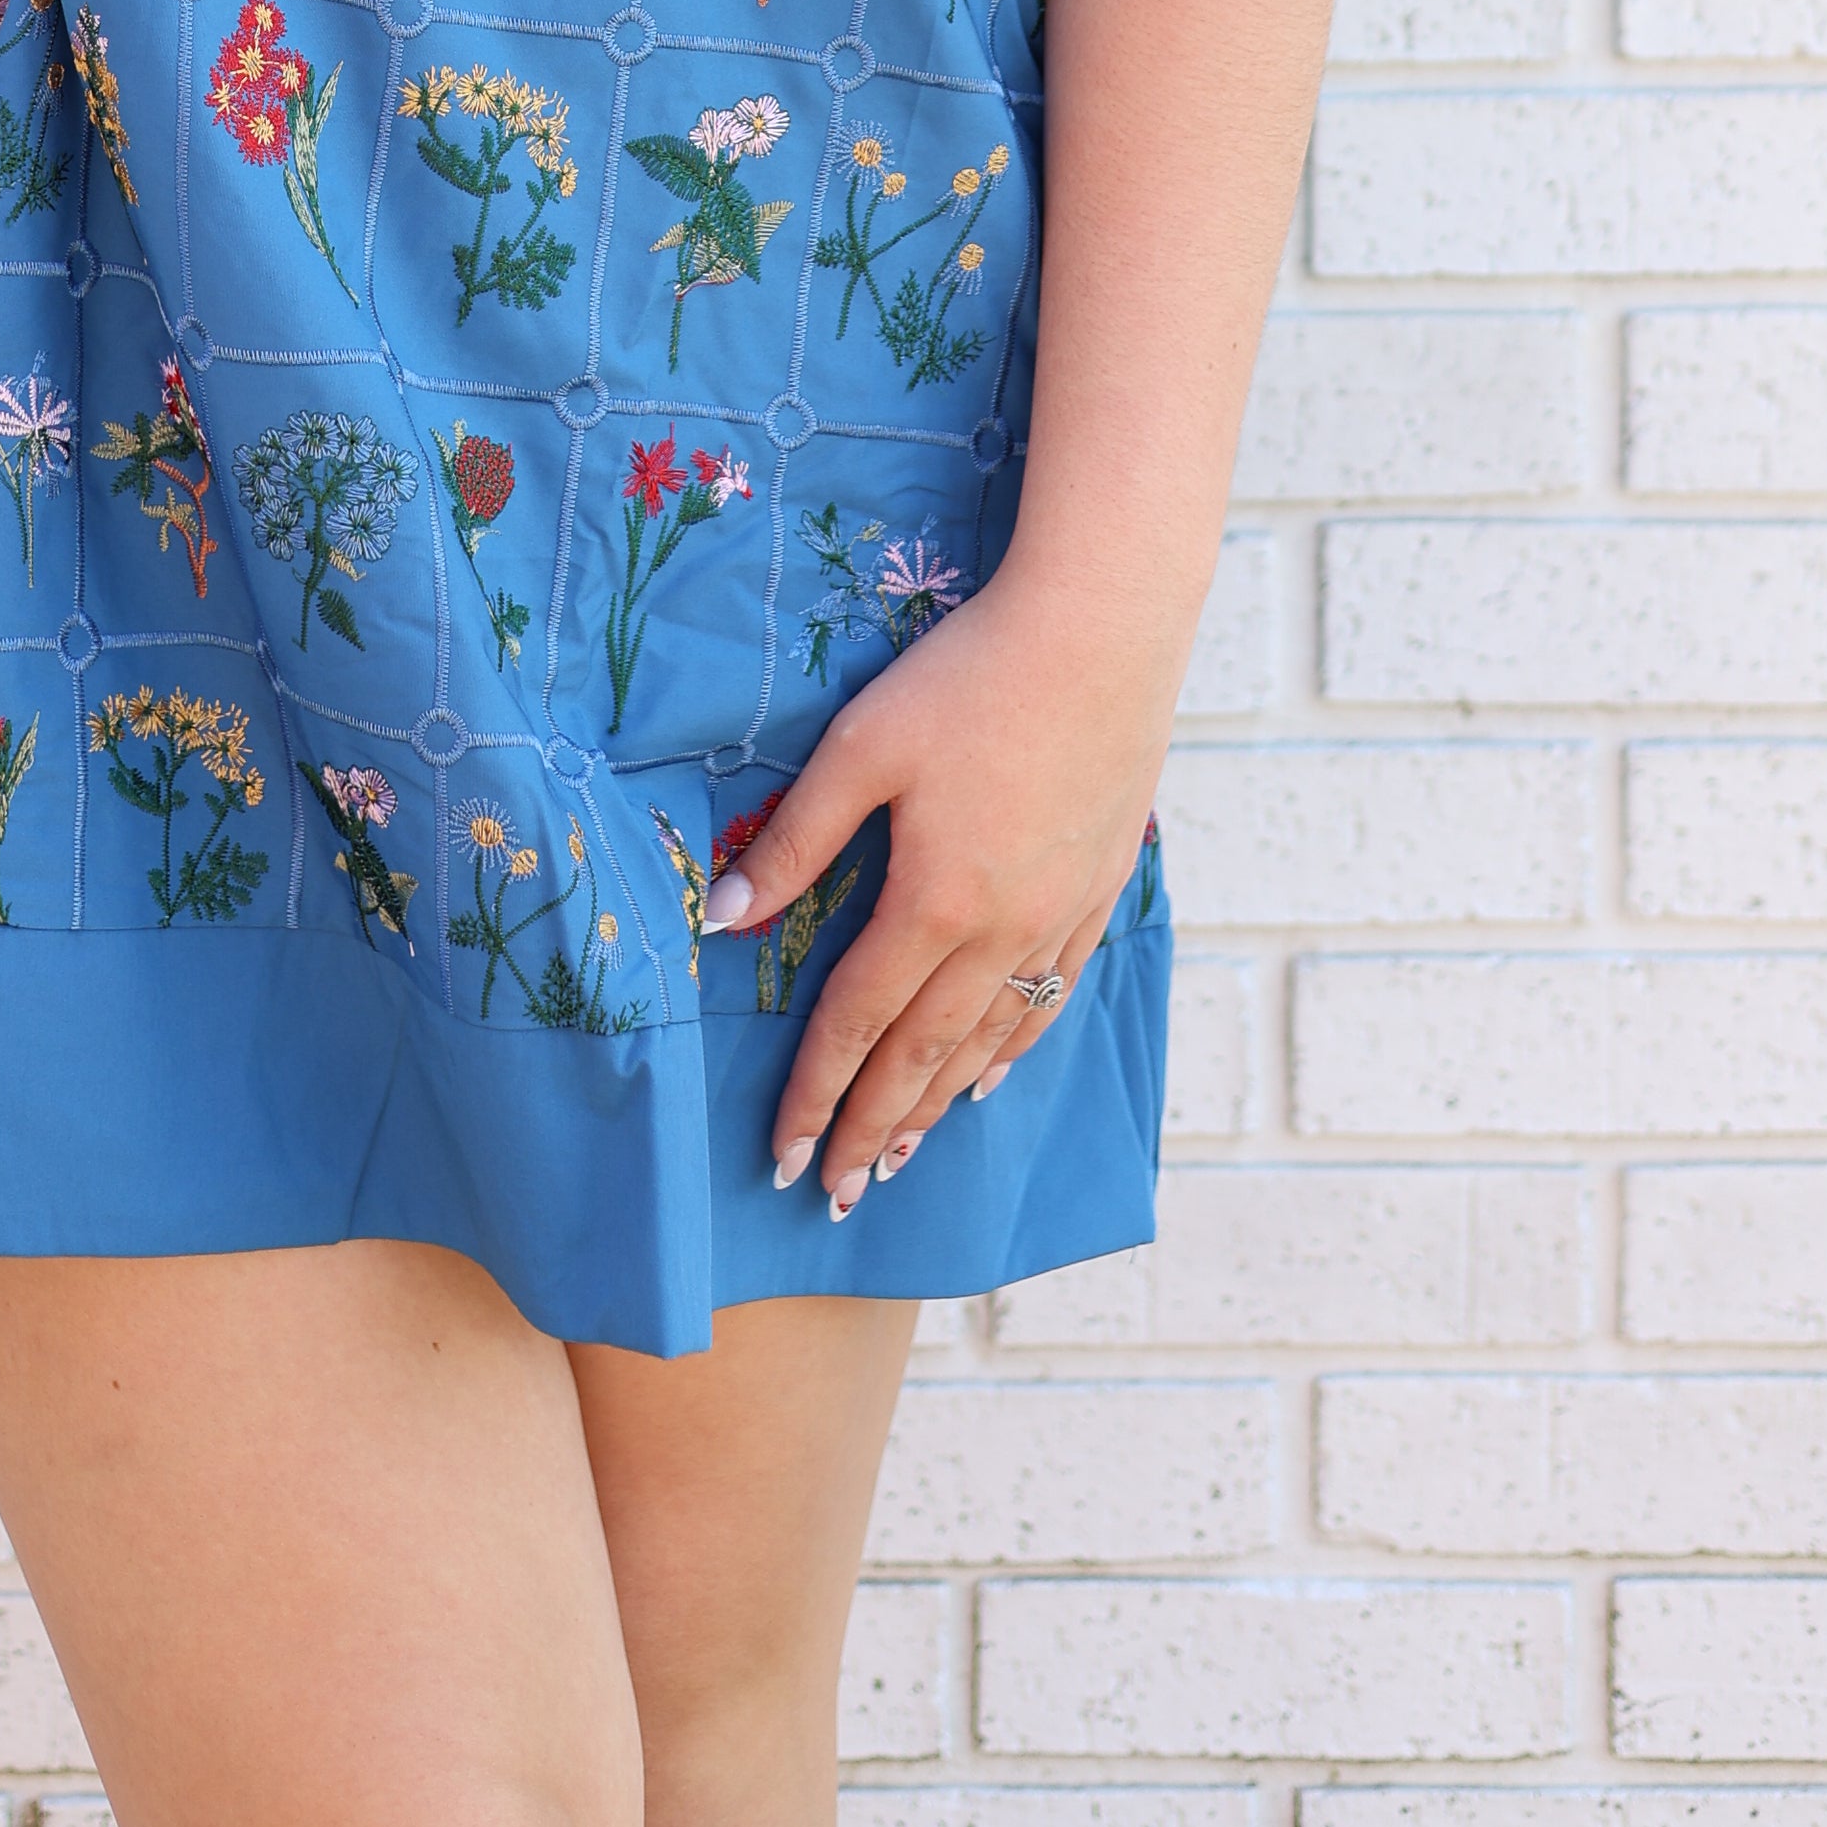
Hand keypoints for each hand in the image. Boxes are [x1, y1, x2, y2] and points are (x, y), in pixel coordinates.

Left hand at [706, 573, 1176, 1214]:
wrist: (1102, 629)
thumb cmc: (968, 676)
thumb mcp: (862, 745)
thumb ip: (797, 840)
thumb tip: (724, 917)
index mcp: (932, 903)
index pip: (856, 1024)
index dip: (814, 1097)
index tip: (782, 1158)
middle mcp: (1000, 932)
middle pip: (922, 1056)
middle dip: (871, 1130)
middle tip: (834, 1196)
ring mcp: (1058, 917)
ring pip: (989, 1043)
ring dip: (938, 1108)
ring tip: (899, 1161)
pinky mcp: (1098, 891)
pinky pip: (1051, 999)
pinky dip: (1013, 1051)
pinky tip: (990, 1077)